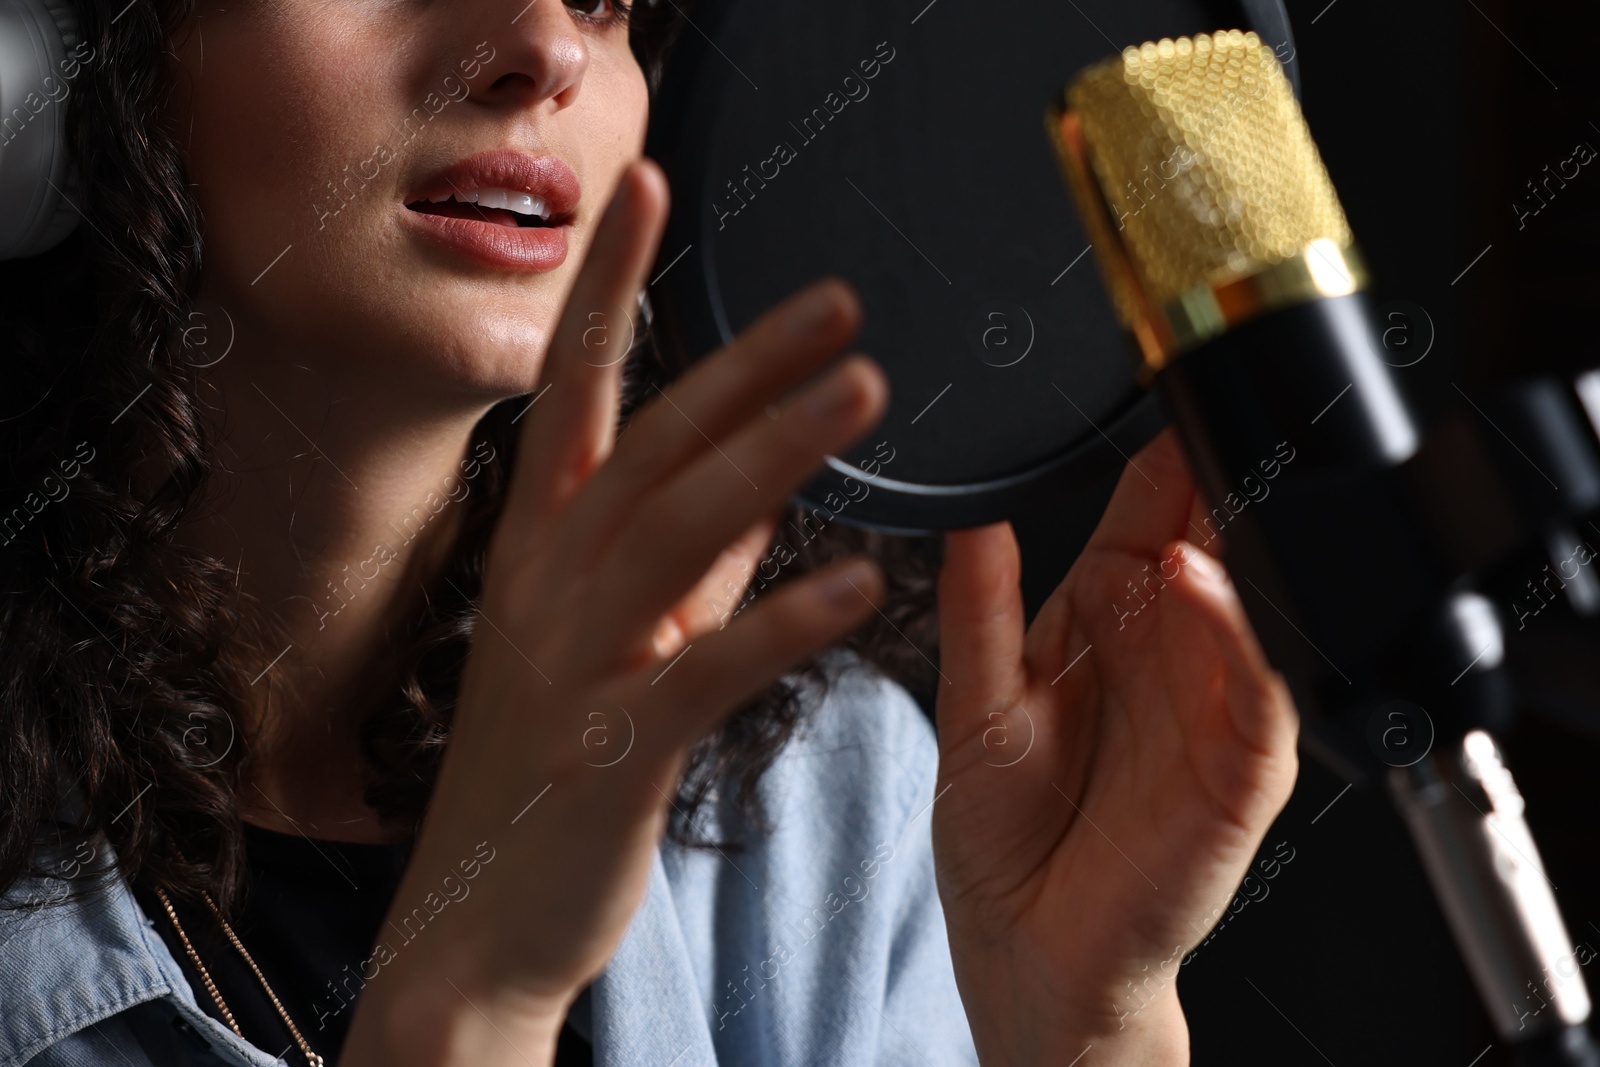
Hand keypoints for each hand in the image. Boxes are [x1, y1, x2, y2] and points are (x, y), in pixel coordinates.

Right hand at [339, 159, 889, 1066]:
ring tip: (863, 386)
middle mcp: (545, 582)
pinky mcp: (607, 746)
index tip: (647, 188)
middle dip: (743, 363)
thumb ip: (689, 563)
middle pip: (649, 443)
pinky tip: (857, 578)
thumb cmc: (554, 763)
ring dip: (771, 450)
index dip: (609, 285)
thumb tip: (765, 486)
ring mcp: (570, 660)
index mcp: (542, 546)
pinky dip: (778, 620)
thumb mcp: (619, 638)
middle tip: (839, 299)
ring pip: (674, 529)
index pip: (575, 387)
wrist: (478, 920)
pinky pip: (703, 669)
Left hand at [931, 429, 1299, 1064]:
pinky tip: (1199, 580)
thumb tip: (970, 519)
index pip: (1149, 512)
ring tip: (1213, 461)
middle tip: (1212, 393)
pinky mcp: (1242, 763)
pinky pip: (1257, 682)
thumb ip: (978, 611)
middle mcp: (1170, 648)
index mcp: (1107, 617)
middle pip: (1212, 536)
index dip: (1160, 454)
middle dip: (1217, 471)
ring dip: (1235, 532)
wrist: (1031, 947)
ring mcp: (1214, 701)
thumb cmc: (1002, 834)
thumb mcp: (973, 704)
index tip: (1159, 380)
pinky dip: (1235, 628)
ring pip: (1249, 597)